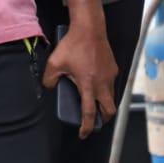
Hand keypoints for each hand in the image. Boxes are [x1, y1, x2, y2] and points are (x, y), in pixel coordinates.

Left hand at [42, 22, 117, 138]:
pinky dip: (105, 89)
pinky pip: (111, 84)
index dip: (86, 126)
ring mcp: (110, 76)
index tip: (83, 133)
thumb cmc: (73, 45)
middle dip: (102, 119)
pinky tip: (95, 83)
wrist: (89, 28)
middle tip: (94, 121)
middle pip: (109, 110)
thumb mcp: (55, 62)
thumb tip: (49, 86)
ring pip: (111, 97)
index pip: (89, 113)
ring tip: (93, 102)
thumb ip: (49, 78)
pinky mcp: (113, 68)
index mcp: (88, 85)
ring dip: (104, 103)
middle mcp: (103, 83)